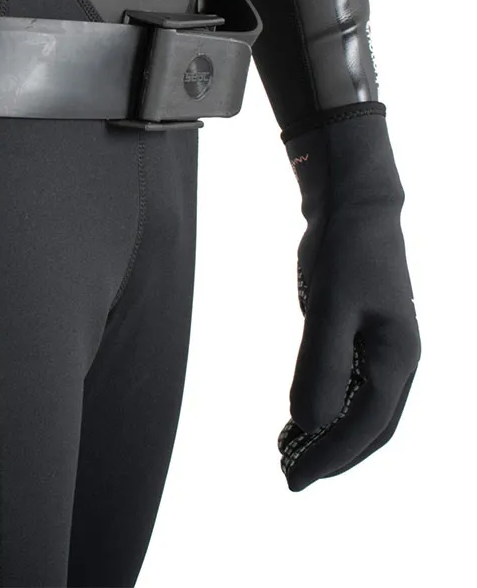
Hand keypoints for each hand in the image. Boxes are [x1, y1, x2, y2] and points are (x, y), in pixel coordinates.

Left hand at [279, 106, 419, 490]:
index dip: (332, 457)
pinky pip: (351, 384)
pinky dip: (328, 405)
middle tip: (290, 478)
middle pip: (369, 426)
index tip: (296, 479)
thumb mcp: (328, 308)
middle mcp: (397, 360)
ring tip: (288, 452)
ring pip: (361, 408)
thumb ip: (321, 365)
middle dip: (333, 456)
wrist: (354, 207)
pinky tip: (299, 415)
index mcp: (398, 358)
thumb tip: (311, 423)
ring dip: (329, 433)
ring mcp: (383, 347)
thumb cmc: (344, 253)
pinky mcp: (364, 334)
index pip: (366, 426)